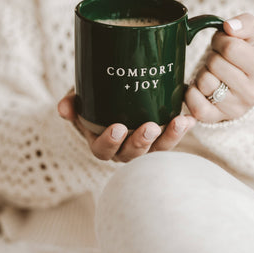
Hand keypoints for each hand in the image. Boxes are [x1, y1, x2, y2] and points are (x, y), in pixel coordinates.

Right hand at [58, 92, 195, 162]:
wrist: (112, 100)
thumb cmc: (95, 101)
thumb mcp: (81, 98)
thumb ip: (72, 101)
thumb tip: (63, 109)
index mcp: (102, 143)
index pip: (103, 150)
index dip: (110, 142)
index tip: (117, 127)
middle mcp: (123, 149)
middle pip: (133, 154)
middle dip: (142, 142)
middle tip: (150, 126)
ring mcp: (144, 146)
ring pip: (157, 149)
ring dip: (170, 137)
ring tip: (180, 122)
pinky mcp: (160, 138)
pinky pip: (172, 138)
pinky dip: (182, 128)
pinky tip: (191, 117)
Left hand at [185, 13, 253, 123]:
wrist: (245, 88)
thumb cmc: (245, 58)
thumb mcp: (251, 37)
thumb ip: (244, 24)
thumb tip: (229, 26)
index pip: (231, 47)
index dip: (220, 40)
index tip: (222, 43)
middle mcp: (252, 93)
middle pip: (215, 64)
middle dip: (212, 56)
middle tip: (217, 59)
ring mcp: (233, 109)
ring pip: (204, 82)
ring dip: (202, 73)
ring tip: (212, 73)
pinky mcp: (215, 119)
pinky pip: (194, 104)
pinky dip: (192, 92)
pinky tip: (200, 87)